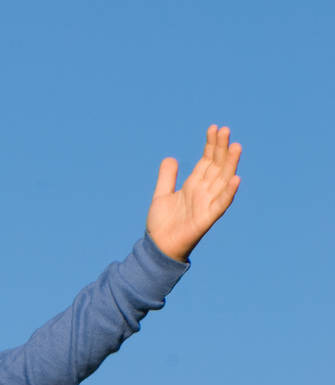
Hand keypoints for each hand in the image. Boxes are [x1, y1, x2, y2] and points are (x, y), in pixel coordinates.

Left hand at [146, 125, 241, 261]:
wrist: (158, 247)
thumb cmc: (162, 224)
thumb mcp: (161, 195)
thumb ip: (167, 177)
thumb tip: (171, 158)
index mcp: (193, 185)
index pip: (206, 161)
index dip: (211, 145)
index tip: (214, 128)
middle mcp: (203, 192)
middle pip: (216, 166)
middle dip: (221, 148)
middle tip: (225, 129)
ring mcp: (207, 204)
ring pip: (222, 181)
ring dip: (230, 164)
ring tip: (236, 147)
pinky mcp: (206, 219)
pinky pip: (221, 204)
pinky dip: (228, 192)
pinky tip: (235, 179)